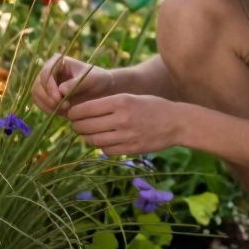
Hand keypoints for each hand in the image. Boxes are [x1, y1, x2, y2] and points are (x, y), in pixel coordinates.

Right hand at [32, 55, 114, 113]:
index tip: (58, 98)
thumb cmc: (98, 80)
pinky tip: (62, 113)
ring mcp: (47, 84)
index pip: (46, 72)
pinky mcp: (48, 96)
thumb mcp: (91, 80)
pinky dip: (48, 110)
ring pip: (37, 95)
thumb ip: (76, 84)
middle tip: (64, 107)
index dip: (49, 86)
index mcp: (58, 61)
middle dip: (48, 98)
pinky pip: (41, 104)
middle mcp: (49, 71)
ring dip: (47, 105)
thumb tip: (60, 90)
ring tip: (65, 110)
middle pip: (37, 85)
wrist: (102, 91)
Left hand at [67, 93, 183, 155]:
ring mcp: (127, 135)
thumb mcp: (129, 97)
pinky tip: (103, 141)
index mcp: (120, 101)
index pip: (85, 109)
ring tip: (87, 134)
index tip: (71, 114)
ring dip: (86, 138)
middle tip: (75, 125)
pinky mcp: (131, 149)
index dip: (73, 113)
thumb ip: (107, 104)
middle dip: (76, 126)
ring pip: (93, 140)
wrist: (177, 122)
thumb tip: (81, 113)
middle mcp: (122, 118)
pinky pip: (106, 150)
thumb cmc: (151, 106)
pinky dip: (101, 147)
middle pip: (86, 126)